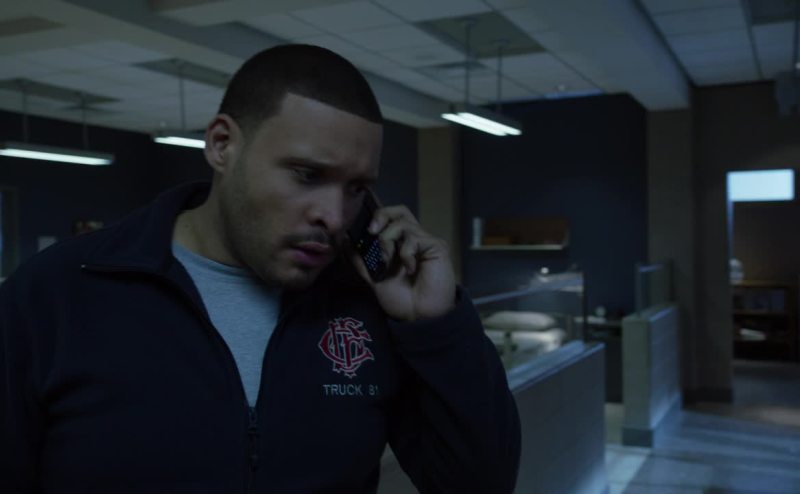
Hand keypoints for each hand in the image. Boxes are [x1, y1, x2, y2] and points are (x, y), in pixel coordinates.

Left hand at [349, 205, 455, 321]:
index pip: (390, 217)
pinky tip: (409, 270)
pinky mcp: (436, 246)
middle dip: (382, 216)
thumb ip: (361, 260)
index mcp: (399, 244)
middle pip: (399, 211)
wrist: (419, 317)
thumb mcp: (374, 278)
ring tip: (387, 262)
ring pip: (403, 223)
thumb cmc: (401, 299)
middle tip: (372, 231)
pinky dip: (405, 253)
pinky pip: (415, 239)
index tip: (363, 229)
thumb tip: (344, 241)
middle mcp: (413, 239)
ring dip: (388, 241)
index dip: (377, 216)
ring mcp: (425, 242)